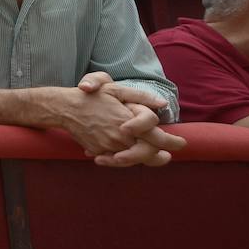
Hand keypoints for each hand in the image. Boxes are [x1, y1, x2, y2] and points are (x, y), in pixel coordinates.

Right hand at [67, 72, 185, 165]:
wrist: (66, 109)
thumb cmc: (93, 97)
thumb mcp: (116, 89)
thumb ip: (141, 97)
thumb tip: (162, 104)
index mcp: (129, 121)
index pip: (157, 137)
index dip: (172, 141)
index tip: (182, 143)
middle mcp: (121, 137)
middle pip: (148, 153)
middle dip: (160, 157)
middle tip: (168, 156)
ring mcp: (110, 146)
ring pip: (133, 159)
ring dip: (144, 159)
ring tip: (155, 158)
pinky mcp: (99, 151)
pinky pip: (116, 159)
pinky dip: (124, 159)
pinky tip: (128, 156)